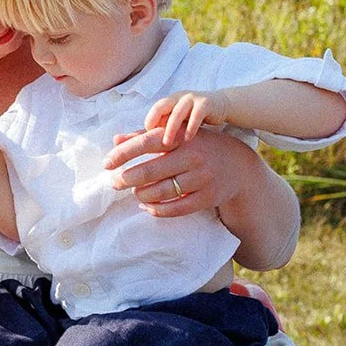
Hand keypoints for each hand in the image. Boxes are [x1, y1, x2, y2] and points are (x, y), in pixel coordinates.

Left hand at [103, 122, 252, 216]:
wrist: (239, 166)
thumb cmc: (200, 147)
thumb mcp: (177, 135)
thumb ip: (146, 136)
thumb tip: (116, 139)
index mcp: (182, 137)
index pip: (147, 143)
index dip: (124, 153)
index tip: (106, 163)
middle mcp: (193, 156)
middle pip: (151, 170)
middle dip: (127, 178)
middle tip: (114, 182)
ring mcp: (201, 178)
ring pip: (162, 191)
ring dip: (142, 194)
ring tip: (133, 192)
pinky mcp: (207, 198)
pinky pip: (177, 208)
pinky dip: (158, 210)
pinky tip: (147, 206)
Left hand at [144, 89, 229, 147]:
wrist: (222, 105)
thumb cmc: (195, 117)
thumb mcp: (178, 120)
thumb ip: (162, 128)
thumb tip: (140, 142)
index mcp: (170, 101)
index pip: (154, 109)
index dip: (149, 122)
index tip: (146, 140)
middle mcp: (178, 97)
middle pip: (161, 107)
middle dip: (155, 123)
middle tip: (150, 142)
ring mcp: (192, 99)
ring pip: (178, 112)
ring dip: (171, 128)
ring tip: (167, 144)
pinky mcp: (206, 103)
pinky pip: (196, 115)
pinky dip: (191, 127)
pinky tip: (188, 139)